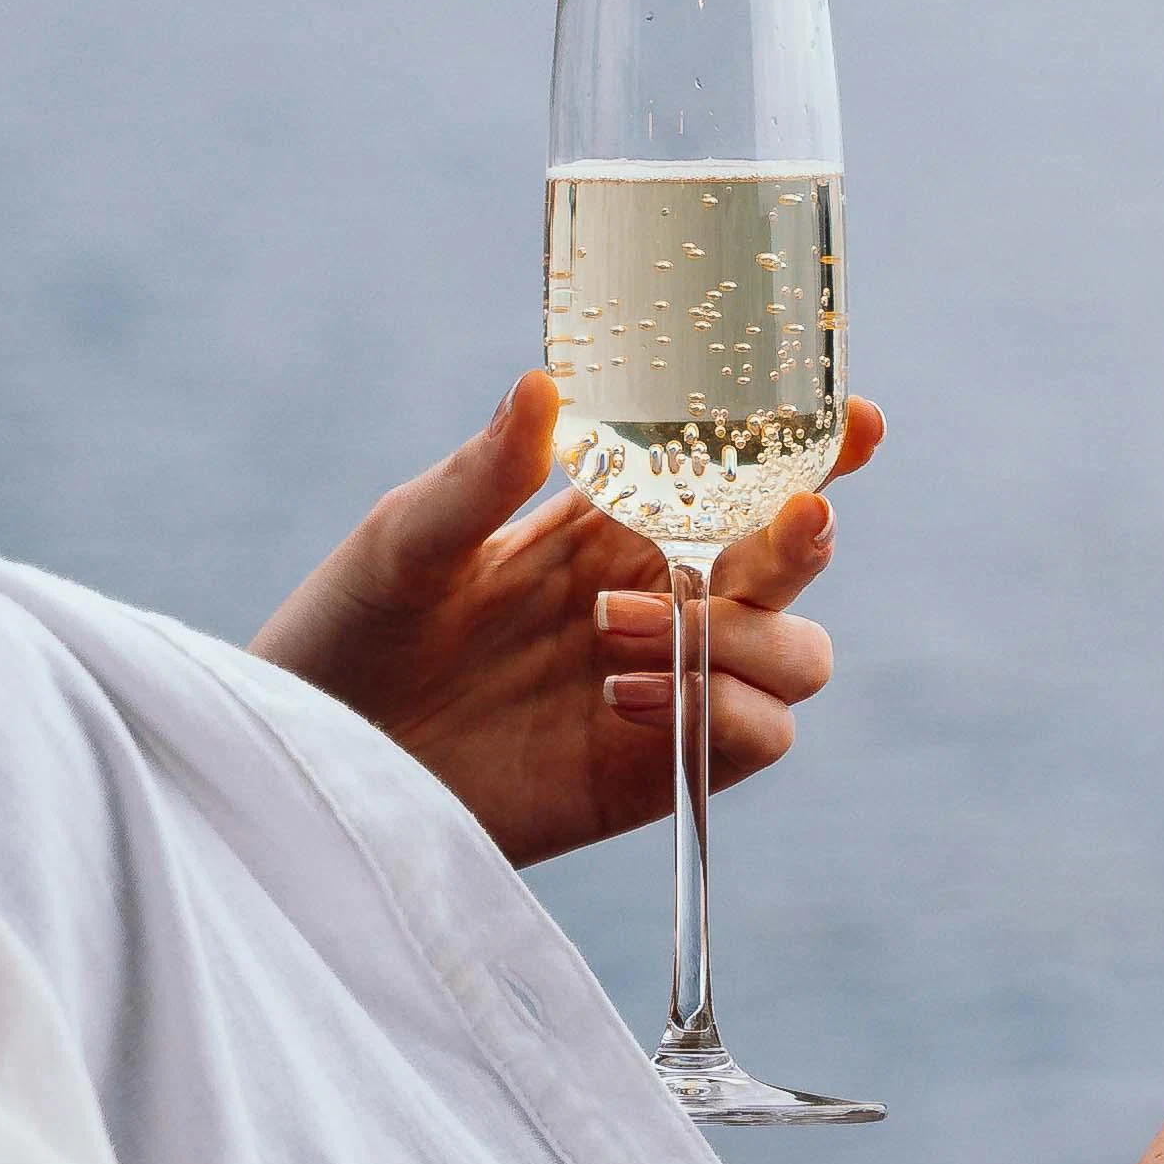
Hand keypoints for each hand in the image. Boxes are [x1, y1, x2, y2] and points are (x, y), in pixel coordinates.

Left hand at [253, 372, 886, 867]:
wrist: (308, 760)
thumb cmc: (344, 635)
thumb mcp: (403, 543)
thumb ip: (481, 479)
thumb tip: (544, 388)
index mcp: (608, 524)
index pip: (735, 476)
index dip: (810, 448)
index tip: (855, 421)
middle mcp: (655, 599)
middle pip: (790, 566)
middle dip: (805, 541)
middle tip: (783, 522)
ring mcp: (663, 689)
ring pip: (798, 657)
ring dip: (744, 636)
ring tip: (618, 630)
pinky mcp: (652, 775)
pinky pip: (755, 741)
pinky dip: (718, 710)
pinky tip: (618, 697)